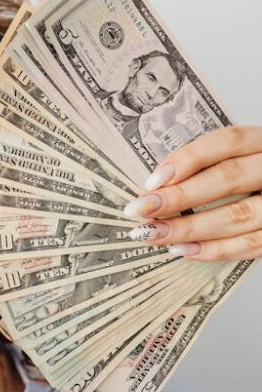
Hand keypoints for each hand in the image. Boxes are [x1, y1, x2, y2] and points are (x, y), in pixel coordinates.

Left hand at [123, 126, 261, 260]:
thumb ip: (211, 165)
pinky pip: (253, 244)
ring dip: (191, 228)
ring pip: (238, 215)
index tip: (152, 180)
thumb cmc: (257, 175)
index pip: (227, 141)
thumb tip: (158, 186)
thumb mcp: (243, 159)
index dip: (188, 158)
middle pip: (228, 178)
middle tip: (142, 210)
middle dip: (180, 196)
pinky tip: (186, 250)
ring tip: (156, 235)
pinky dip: (216, 250)